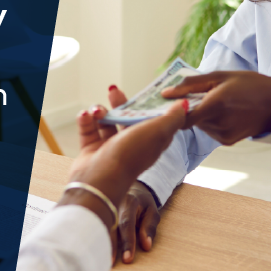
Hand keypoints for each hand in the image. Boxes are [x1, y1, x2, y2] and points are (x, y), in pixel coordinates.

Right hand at [61, 91, 185, 264]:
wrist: (100, 179)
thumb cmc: (131, 155)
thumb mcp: (158, 132)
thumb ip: (173, 118)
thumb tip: (185, 105)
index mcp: (150, 141)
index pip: (153, 120)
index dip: (149, 105)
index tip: (145, 91)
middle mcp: (131, 145)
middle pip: (127, 118)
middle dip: (120, 103)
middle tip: (114, 90)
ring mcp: (110, 148)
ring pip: (106, 123)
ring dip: (100, 112)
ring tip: (97, 110)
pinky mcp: (92, 151)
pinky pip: (88, 130)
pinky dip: (86, 121)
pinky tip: (86, 115)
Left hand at [161, 71, 270, 144]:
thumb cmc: (248, 84)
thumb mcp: (220, 76)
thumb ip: (190, 85)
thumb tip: (165, 93)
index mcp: (216, 104)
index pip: (181, 117)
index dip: (174, 110)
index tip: (172, 102)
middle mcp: (218, 123)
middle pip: (189, 120)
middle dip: (190, 109)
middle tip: (201, 96)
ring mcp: (222, 134)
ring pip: (199, 126)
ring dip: (202, 115)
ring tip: (218, 103)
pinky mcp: (226, 141)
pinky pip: (209, 131)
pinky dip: (211, 122)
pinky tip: (225, 113)